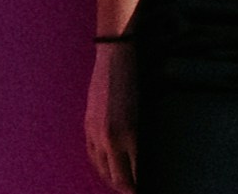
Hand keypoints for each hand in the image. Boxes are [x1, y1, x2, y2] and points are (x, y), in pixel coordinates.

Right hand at [84, 40, 134, 187]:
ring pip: (103, 169)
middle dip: (129, 188)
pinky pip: (92, 155)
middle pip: (118, 178)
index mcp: (130, 135)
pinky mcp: (88, 125)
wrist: (116, 56)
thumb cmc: (141, 80)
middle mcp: (111, 138)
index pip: (135, 175)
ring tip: (123, 185)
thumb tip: (148, 160)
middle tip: (138, 191)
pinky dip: (100, 166)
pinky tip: (107, 169)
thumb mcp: (148, 112)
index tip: (149, 189)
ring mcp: (97, 132)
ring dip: (113, 180)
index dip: (140, 187)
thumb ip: (145, 138)